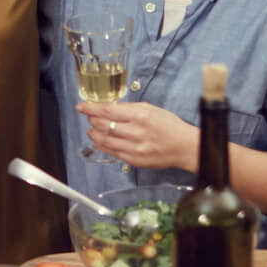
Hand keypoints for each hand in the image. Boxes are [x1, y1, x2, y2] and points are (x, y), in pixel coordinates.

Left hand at [80, 101, 197, 170]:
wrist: (184, 147)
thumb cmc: (169, 126)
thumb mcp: (151, 109)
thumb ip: (129, 109)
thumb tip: (109, 108)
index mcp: (140, 115)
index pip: (108, 110)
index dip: (91, 108)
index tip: (82, 106)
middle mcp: (136, 132)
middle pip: (103, 125)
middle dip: (92, 119)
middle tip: (89, 116)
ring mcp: (134, 148)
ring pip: (104, 140)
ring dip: (94, 133)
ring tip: (92, 129)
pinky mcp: (134, 160)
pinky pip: (112, 152)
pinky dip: (102, 146)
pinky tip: (99, 141)